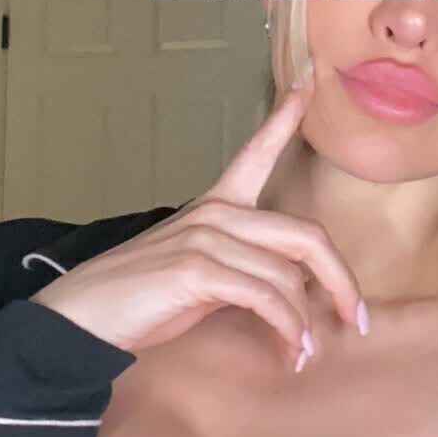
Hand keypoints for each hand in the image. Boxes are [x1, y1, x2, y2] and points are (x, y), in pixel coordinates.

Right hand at [28, 69, 364, 371]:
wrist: (82, 317)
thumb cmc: (141, 298)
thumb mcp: (199, 274)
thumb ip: (242, 266)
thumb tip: (293, 290)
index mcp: (216, 206)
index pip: (255, 154)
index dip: (284, 120)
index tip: (307, 83)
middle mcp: (216, 214)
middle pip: (306, 235)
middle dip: (341, 281)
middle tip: (355, 319)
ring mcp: (206, 239)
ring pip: (289, 274)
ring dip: (308, 322)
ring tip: (306, 353)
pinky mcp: (197, 270)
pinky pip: (266, 298)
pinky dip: (287, 330)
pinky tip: (290, 352)